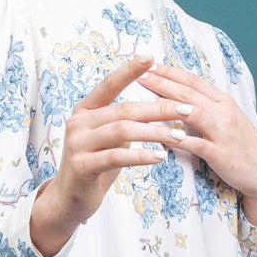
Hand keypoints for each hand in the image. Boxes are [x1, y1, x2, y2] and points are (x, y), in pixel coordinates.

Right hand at [30, 56, 188, 256]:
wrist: (70, 199)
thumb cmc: (96, 165)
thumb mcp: (110, 139)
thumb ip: (124, 122)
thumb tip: (159, 107)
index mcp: (85, 109)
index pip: (109, 85)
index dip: (129, 70)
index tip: (151, 57)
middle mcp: (77, 122)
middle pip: (124, 109)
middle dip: (159, 108)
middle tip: (186, 110)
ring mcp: (77, 144)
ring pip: (122, 131)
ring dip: (155, 133)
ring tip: (178, 136)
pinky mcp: (81, 166)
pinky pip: (117, 156)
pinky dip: (141, 156)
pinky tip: (160, 157)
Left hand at [137, 62, 256, 228]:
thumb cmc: (241, 146)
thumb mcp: (227, 120)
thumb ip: (206, 108)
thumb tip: (180, 98)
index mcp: (224, 102)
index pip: (193, 80)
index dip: (171, 72)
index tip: (149, 66)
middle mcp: (224, 112)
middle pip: (189, 92)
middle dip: (163, 82)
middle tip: (139, 74)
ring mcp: (222, 132)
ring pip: (192, 113)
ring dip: (167, 105)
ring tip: (146, 100)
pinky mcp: (220, 154)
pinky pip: (195, 144)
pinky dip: (177, 139)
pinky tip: (159, 136)